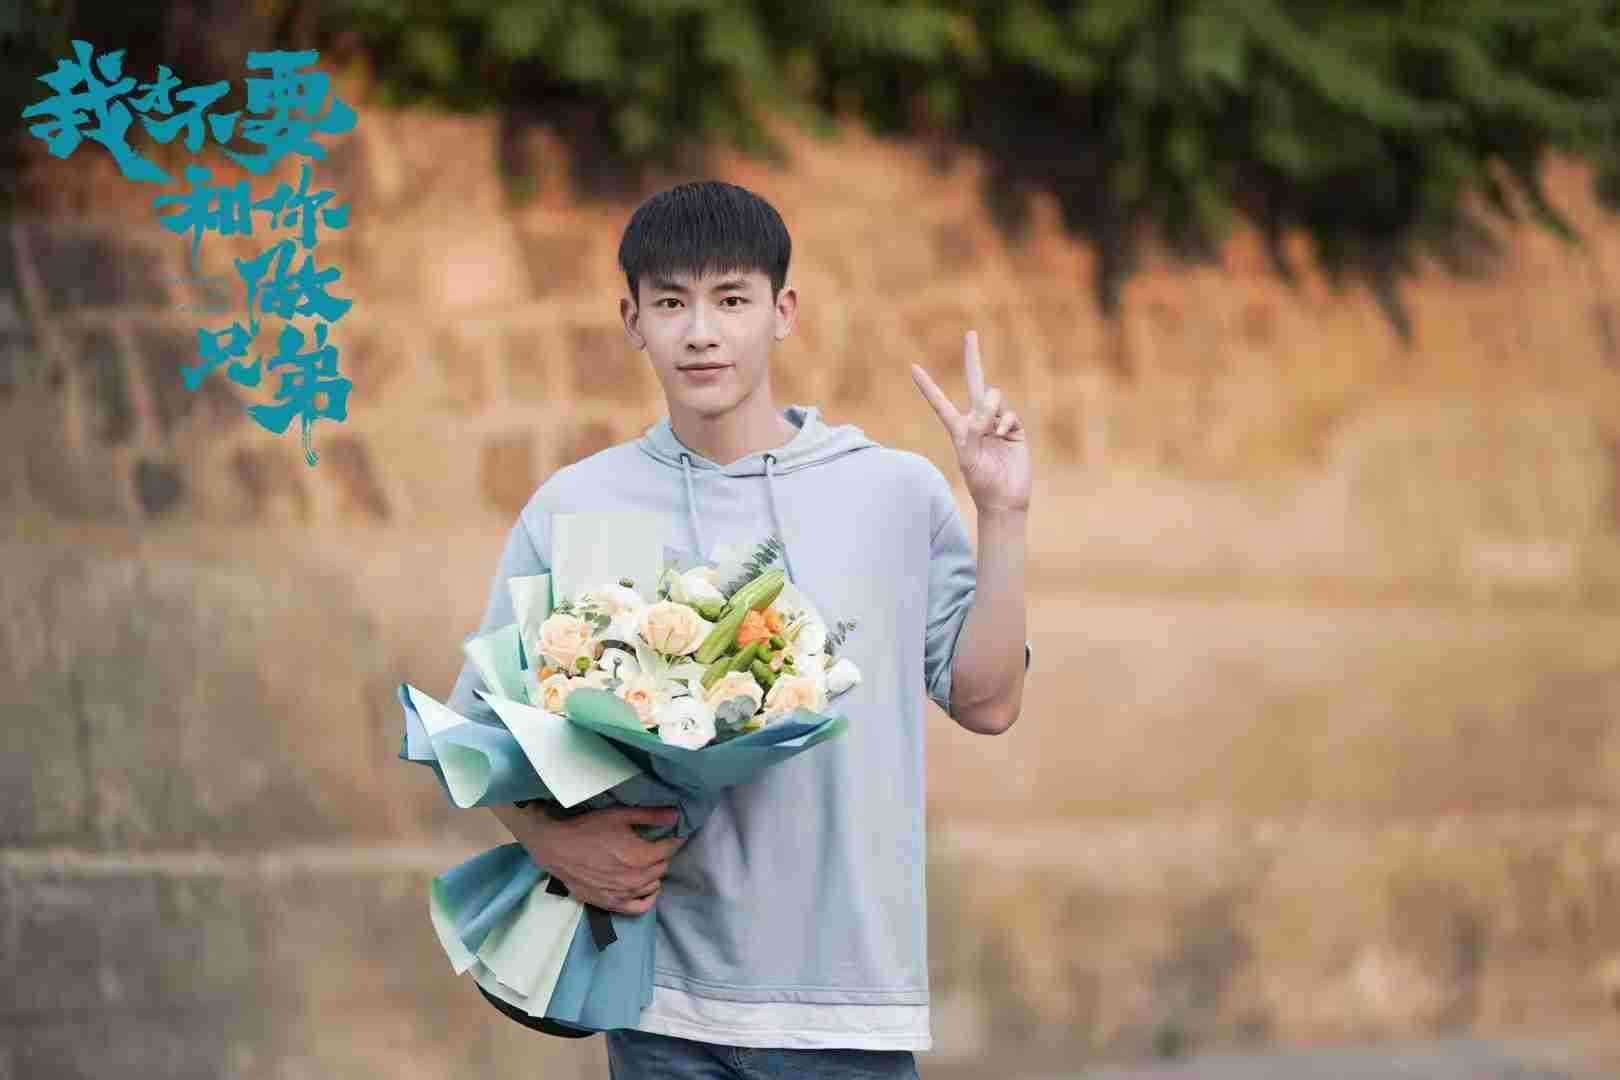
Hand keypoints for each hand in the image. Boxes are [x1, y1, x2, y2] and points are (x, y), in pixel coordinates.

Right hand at [493, 803, 686, 914]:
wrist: (557, 848)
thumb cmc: (588, 828)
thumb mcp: (620, 815)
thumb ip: (650, 816)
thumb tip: (677, 816)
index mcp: (640, 855)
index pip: (669, 849)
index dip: (672, 839)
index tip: (670, 835)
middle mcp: (635, 878)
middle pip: (662, 867)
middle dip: (661, 855)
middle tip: (654, 846)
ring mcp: (623, 894)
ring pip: (653, 885)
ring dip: (654, 873)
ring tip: (647, 863)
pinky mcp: (611, 904)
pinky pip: (640, 908)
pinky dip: (648, 899)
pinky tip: (649, 889)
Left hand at [911, 330, 1030, 513]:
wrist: (1005, 499)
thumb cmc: (981, 482)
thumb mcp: (969, 457)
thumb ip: (974, 430)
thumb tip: (987, 405)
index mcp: (958, 428)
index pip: (940, 403)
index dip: (928, 386)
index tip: (912, 368)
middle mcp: (977, 420)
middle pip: (975, 382)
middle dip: (973, 357)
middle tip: (969, 333)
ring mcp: (997, 422)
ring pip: (993, 396)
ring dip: (991, 409)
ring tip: (991, 433)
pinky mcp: (1014, 428)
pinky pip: (1009, 413)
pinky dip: (1005, 422)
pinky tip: (1003, 436)